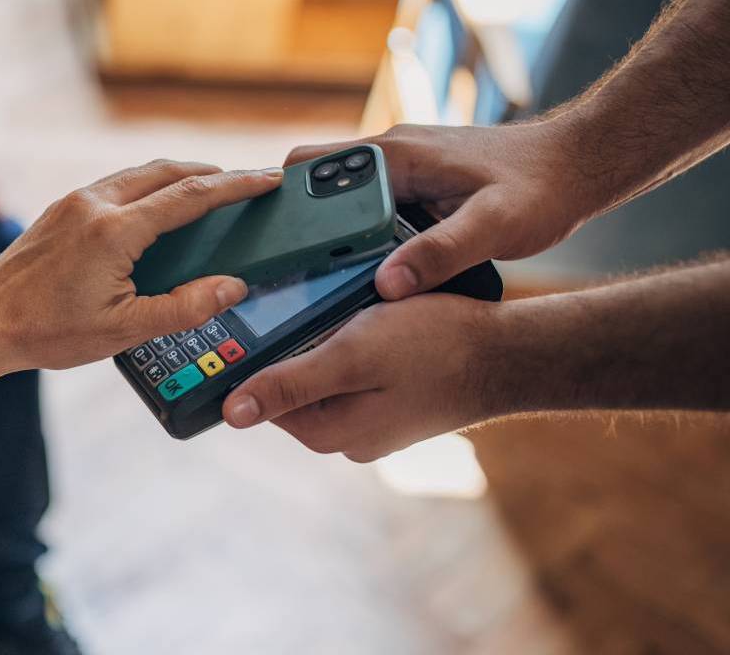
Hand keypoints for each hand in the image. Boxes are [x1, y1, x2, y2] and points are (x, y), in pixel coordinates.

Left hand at [0, 161, 283, 420]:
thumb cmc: (46, 332)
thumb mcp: (124, 330)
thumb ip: (185, 308)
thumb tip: (232, 287)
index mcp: (114, 230)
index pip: (191, 195)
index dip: (236, 185)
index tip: (268, 178)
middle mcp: (93, 204)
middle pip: (166, 171)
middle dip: (211, 172)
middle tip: (245, 182)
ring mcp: (72, 203)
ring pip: (138, 174)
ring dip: (177, 176)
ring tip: (208, 191)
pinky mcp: (59, 210)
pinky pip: (115, 184)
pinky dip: (146, 186)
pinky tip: (156, 207)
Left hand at [221, 294, 506, 461]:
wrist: (511, 353)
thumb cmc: (436, 347)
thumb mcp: (352, 356)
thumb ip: (290, 383)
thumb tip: (231, 414)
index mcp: (329, 433)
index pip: (261, 396)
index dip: (254, 356)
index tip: (257, 317)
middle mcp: (346, 438)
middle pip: (291, 385)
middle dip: (293, 346)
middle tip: (313, 303)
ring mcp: (373, 423)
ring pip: (324, 375)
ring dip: (325, 342)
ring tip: (348, 310)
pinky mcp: (394, 404)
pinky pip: (355, 373)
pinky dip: (353, 346)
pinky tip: (370, 321)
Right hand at [287, 121, 619, 299]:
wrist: (582, 163)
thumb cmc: (543, 188)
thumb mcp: (495, 226)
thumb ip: (441, 253)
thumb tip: (386, 286)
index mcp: (394, 155)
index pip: (307, 166)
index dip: (280, 204)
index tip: (267, 246)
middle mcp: (389, 155)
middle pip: (313, 185)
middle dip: (293, 225)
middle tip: (283, 272)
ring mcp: (402, 169)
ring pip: (338, 200)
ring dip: (326, 235)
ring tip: (313, 281)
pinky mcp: (416, 186)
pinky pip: (366, 208)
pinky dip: (354, 237)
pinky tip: (360, 274)